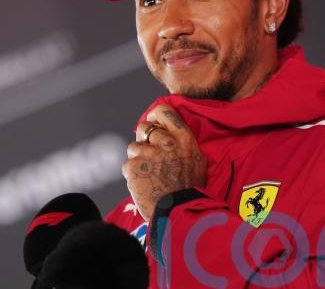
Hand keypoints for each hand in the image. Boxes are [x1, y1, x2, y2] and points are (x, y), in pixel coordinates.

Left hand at [122, 104, 206, 220]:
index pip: (163, 111)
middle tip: (151, 156)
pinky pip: (127, 164)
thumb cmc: (190, 189)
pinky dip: (133, 174)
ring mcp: (148, 153)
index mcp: (183, 138)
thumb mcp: (197, 161)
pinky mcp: (133, 166)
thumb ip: (183, 143)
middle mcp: (166, 142)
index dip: (155, 116)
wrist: (179, 213)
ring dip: (138, 159)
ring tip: (150, 175)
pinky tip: (144, 184)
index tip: (153, 123)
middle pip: (143, 128)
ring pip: (133, 147)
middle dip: (144, 140)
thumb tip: (168, 130)